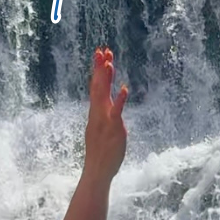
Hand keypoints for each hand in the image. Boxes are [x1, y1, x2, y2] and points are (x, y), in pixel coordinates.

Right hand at [85, 46, 127, 179]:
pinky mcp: (114, 129)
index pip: (95, 86)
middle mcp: (97, 113)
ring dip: (106, 79)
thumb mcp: (100, 127)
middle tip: (102, 50)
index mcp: (95, 112)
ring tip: (109, 63)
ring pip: (104, 96)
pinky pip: (116, 113)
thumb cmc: (100, 151)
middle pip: (97, 86)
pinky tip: (125, 89)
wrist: (97, 169)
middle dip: (99, 68)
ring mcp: (104, 120)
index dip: (97, 70)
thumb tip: (107, 102)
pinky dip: (120, 100)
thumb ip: (103, 113)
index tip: (99, 54)